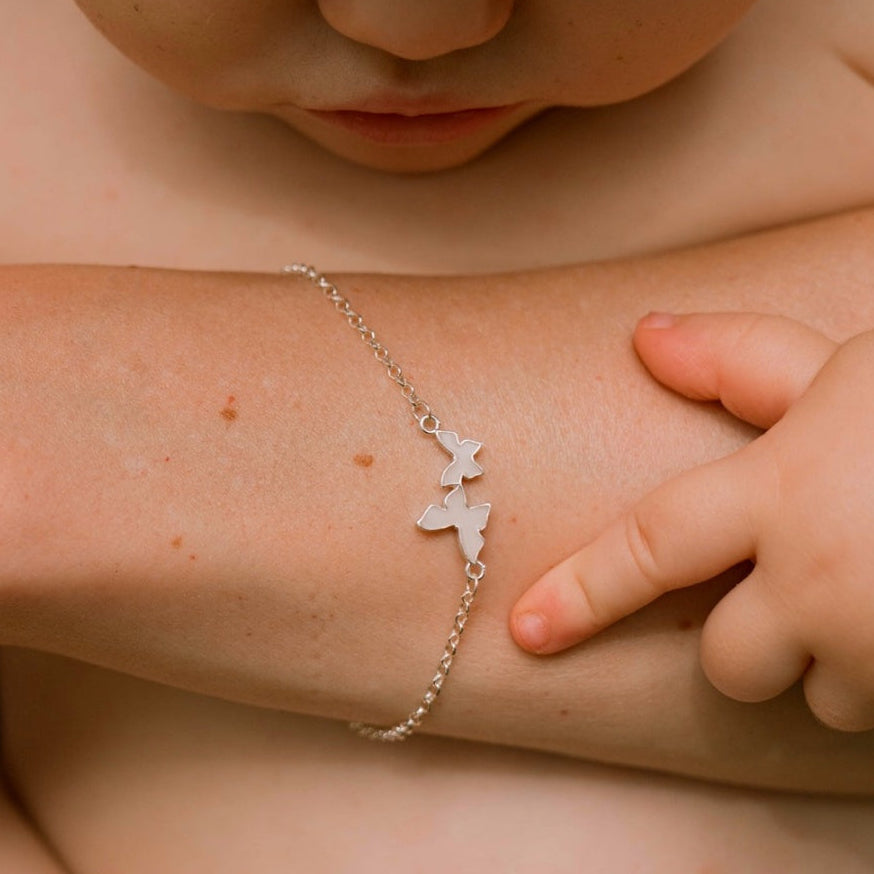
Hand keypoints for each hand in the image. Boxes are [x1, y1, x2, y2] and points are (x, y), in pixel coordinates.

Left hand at [511, 312, 873, 730]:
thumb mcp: (849, 370)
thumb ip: (741, 360)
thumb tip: (643, 335)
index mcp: (776, 495)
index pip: (648, 549)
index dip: (581, 594)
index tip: (524, 634)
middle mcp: (815, 583)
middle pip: (726, 661)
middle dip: (749, 641)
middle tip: (809, 583)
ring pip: (809, 696)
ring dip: (831, 662)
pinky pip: (873, 720)